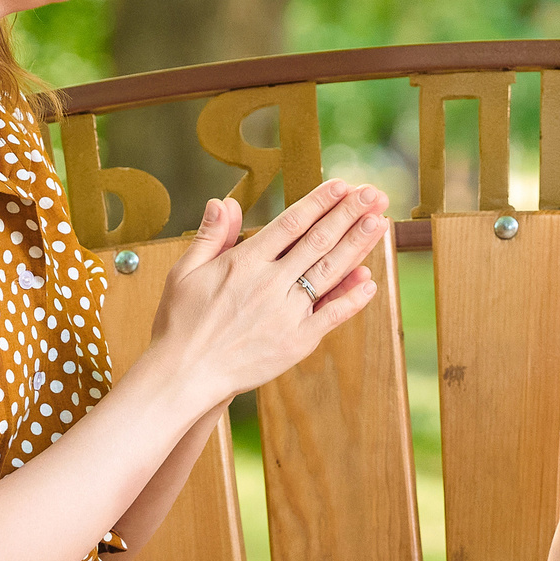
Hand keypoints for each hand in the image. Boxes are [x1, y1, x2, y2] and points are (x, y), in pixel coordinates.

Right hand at [148, 179, 388, 401]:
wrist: (184, 374)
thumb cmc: (180, 322)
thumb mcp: (186, 271)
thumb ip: (211, 236)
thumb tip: (224, 202)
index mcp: (245, 263)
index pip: (291, 224)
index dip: (319, 202)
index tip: (342, 186)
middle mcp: (270, 284)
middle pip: (318, 242)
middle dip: (349, 215)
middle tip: (374, 194)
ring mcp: (286, 314)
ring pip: (330, 273)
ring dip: (357, 246)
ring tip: (379, 222)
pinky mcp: (296, 342)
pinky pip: (331, 316)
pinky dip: (352, 299)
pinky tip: (370, 280)